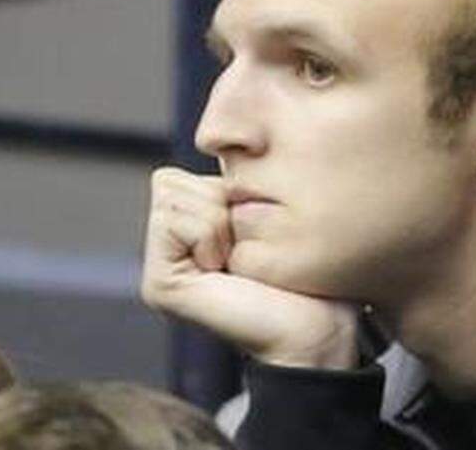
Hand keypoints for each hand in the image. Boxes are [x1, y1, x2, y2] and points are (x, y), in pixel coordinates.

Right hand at [140, 167, 359, 368]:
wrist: (316, 328)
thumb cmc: (305, 276)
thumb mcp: (269, 216)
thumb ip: (234, 189)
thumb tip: (223, 146)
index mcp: (188, 233)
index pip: (177, 176)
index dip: (222, 191)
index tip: (250, 232)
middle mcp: (166, 251)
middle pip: (170, 182)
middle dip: (219, 203)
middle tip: (243, 248)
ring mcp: (159, 270)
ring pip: (172, 197)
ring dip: (219, 221)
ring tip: (239, 260)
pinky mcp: (159, 285)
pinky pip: (175, 221)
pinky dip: (210, 236)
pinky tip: (227, 270)